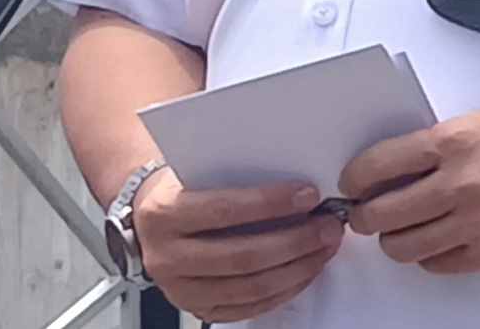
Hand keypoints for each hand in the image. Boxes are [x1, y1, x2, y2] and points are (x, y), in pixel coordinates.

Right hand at [132, 168, 344, 323]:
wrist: (151, 218)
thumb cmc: (183, 187)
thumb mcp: (196, 171)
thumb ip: (234, 175)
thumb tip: (296, 183)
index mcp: (163, 213)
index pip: (223, 211)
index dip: (269, 204)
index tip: (308, 195)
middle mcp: (166, 257)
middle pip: (241, 256)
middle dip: (294, 241)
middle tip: (328, 226)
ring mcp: (180, 289)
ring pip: (249, 288)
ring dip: (297, 268)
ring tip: (324, 247)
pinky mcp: (198, 309)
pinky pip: (248, 307)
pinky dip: (284, 290)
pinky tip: (306, 270)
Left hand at [341, 109, 479, 274]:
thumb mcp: (470, 123)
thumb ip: (427, 146)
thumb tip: (380, 172)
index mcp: (452, 142)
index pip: (377, 166)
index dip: (353, 179)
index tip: (350, 185)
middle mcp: (462, 184)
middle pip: (382, 214)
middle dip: (364, 216)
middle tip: (365, 214)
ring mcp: (477, 223)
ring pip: (404, 247)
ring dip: (393, 240)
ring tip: (400, 228)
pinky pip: (436, 264)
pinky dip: (428, 254)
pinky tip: (437, 236)